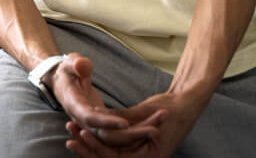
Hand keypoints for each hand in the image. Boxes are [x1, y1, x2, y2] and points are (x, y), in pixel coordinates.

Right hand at [51, 54, 163, 147]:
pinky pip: (115, 133)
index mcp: (73, 104)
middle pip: (106, 134)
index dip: (107, 122)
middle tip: (153, 130)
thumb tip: (83, 66)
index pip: (90, 117)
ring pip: (113, 137)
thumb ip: (77, 63)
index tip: (126, 123)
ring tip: (156, 129)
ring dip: (134, 135)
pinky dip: (132, 133)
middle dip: (129, 134)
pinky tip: (150, 129)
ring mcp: (91, 124)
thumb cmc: (68, 70)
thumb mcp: (69, 62)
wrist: (62, 81)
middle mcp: (82, 119)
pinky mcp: (99, 124)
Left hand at [66, 91, 200, 156]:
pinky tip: (80, 130)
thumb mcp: (148, 112)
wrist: (185, 104)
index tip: (82, 135)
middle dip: (89, 150)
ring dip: (89, 144)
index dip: (98, 149)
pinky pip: (112, 145)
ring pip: (108, 152)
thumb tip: (100, 117)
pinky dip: (97, 138)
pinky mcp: (132, 143)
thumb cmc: (173, 108)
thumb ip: (126, 118)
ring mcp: (137, 152)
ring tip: (70, 130)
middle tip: (70, 139)